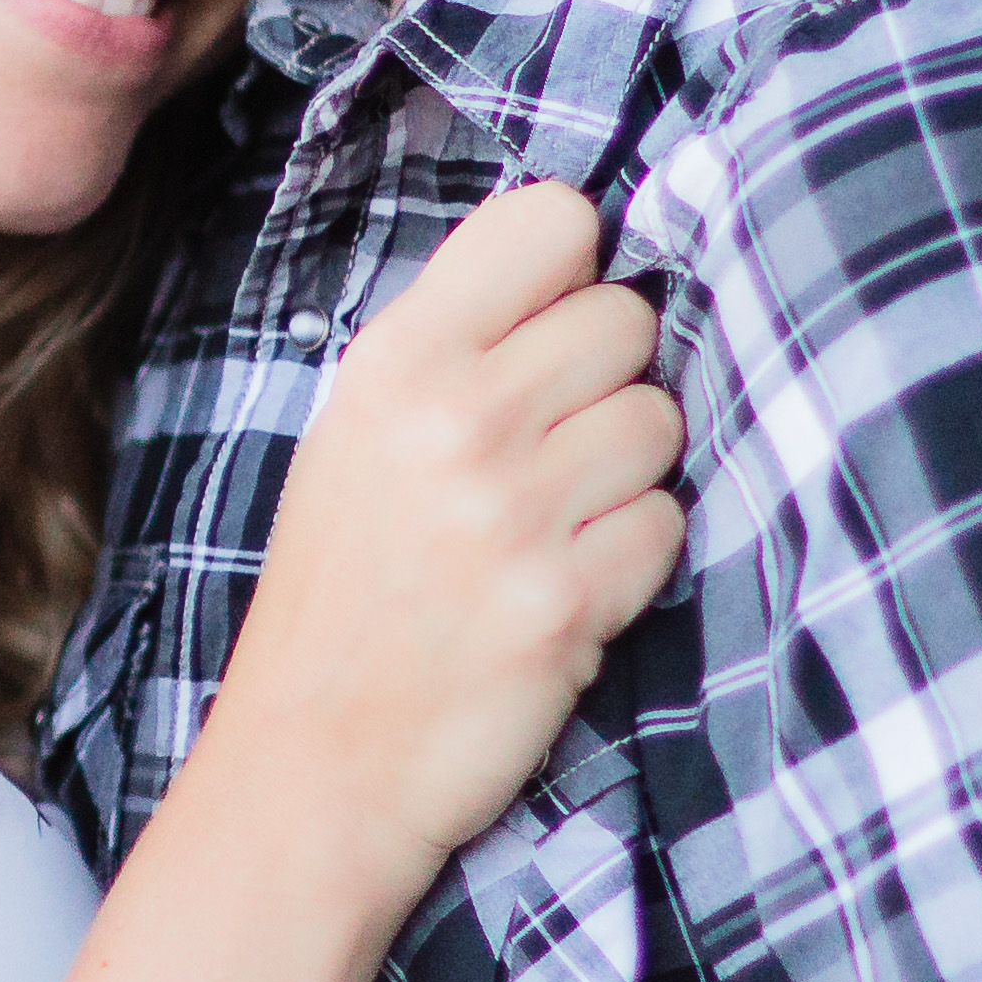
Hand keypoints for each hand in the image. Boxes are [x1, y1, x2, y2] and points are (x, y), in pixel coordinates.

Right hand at [205, 180, 685, 888]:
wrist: (314, 764)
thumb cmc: (346, 591)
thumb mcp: (357, 434)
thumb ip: (457, 344)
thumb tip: (588, 262)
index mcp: (395, 360)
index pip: (552, 218)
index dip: (573, 270)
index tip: (547, 328)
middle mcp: (453, 419)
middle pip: (627, 319)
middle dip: (606, 382)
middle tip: (545, 452)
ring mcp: (510, 510)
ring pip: (659, 421)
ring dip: (625, 476)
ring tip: (548, 528)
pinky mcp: (564, 600)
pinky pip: (667, 524)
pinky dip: (632, 561)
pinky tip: (561, 588)